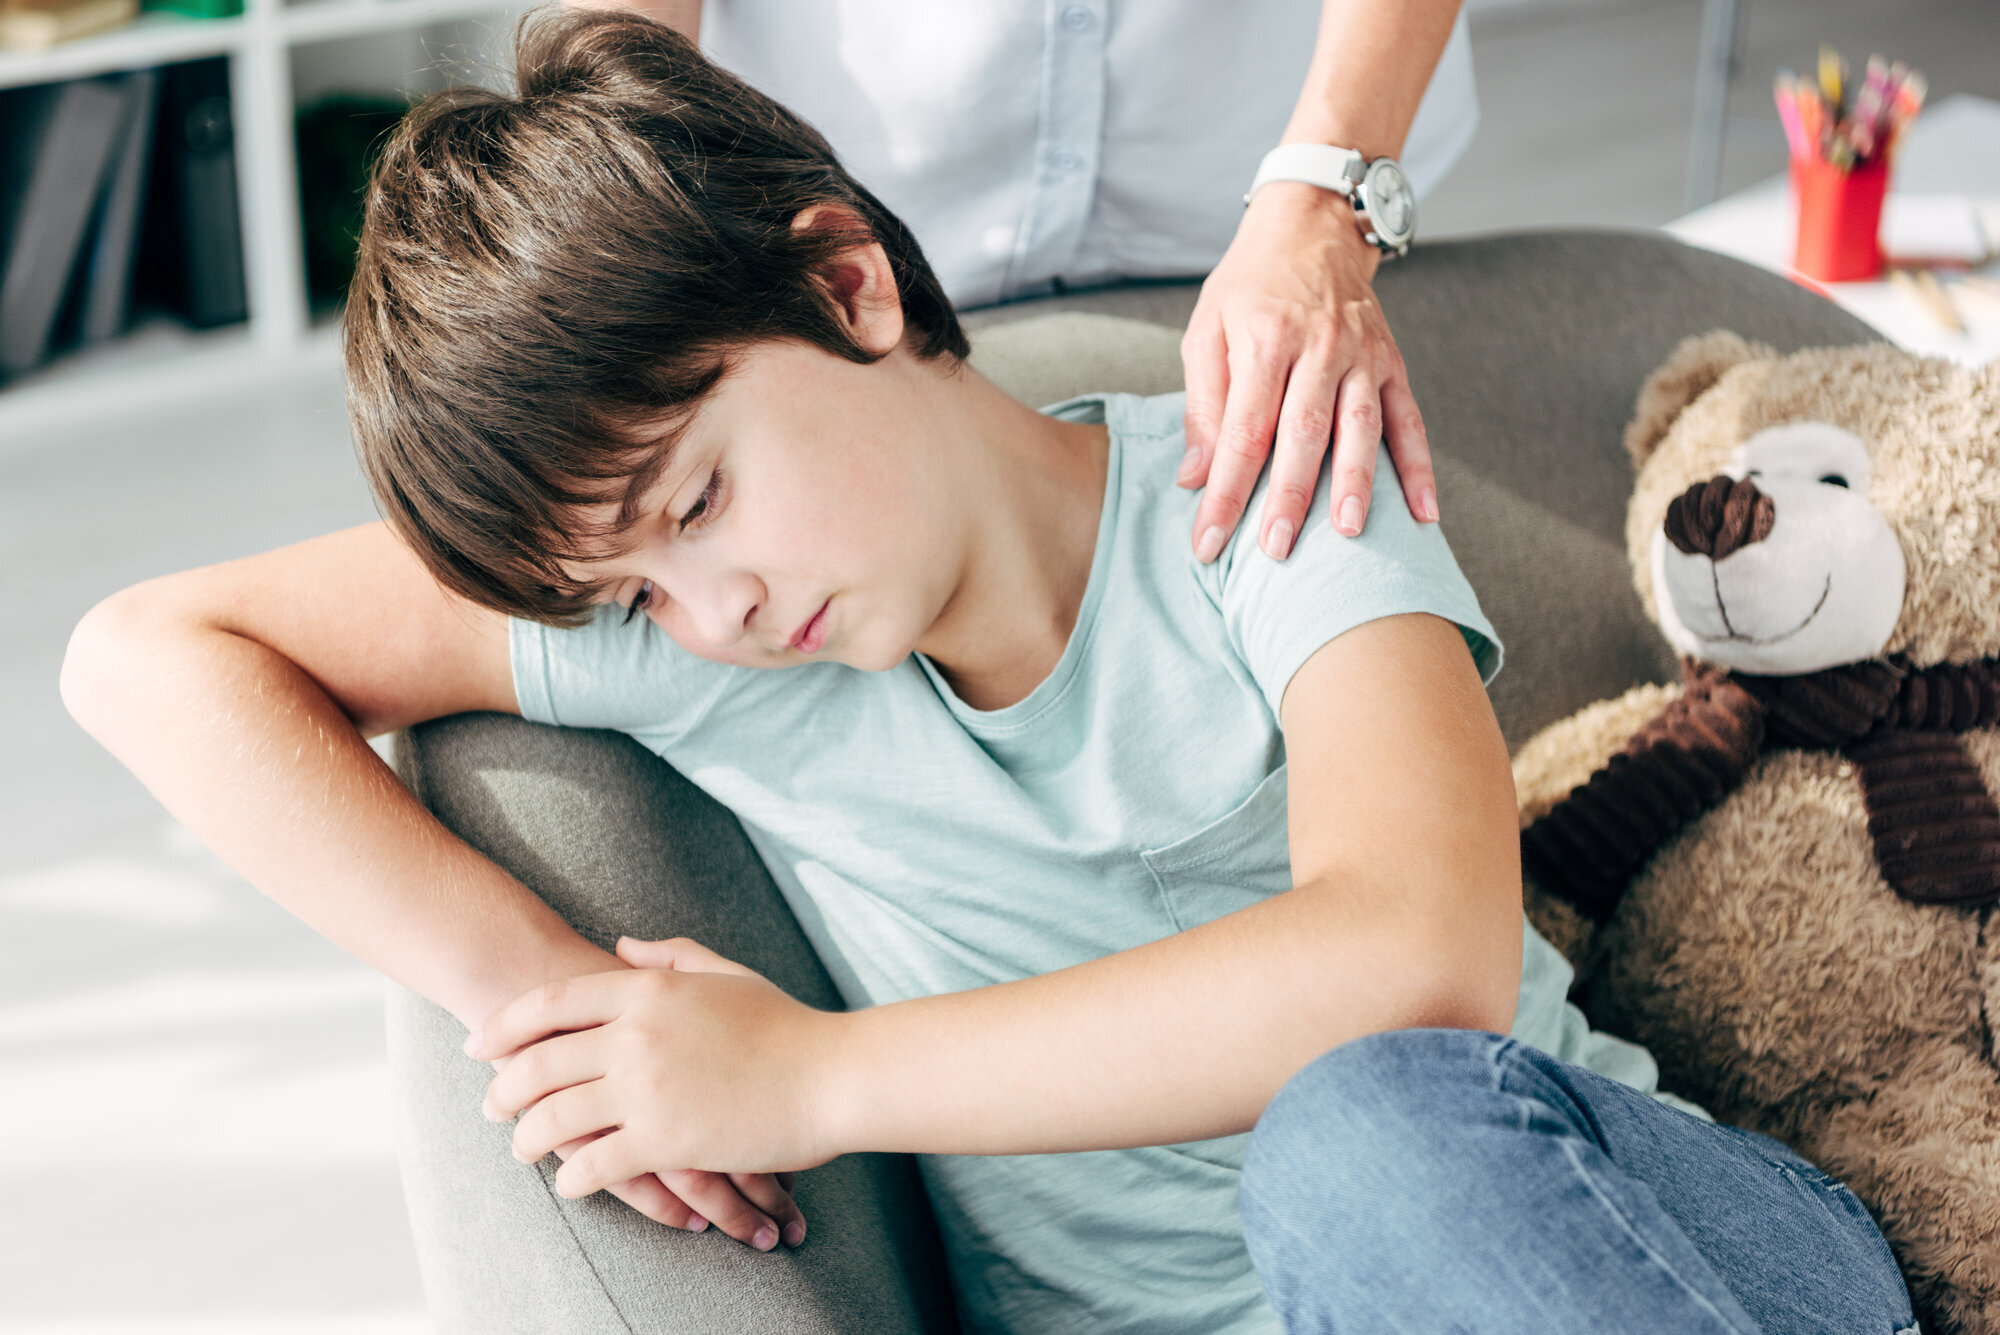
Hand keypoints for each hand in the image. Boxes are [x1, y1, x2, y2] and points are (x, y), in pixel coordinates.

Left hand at [468, 936, 841, 1247]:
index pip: (549, 1004)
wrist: (832, 1074)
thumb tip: (619, 945)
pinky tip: (572, 1184)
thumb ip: (669, 955)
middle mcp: (635, 1036)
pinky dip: (573, 1179)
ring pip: (553, 1119)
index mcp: (648, 989)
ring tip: (524, 1151)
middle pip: (537, 1064)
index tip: (478, 1045)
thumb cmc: (785, 1024)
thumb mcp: (726, 973)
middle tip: (492, 1109)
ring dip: (527, 1140)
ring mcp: (646, 1089)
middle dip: (503, 1091)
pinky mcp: (664, 1139)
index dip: (504, 1026)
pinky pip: (593, 1164)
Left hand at [1179, 182, 1436, 561]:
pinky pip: (1410, 421)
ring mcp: (1362, 355)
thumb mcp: (1206, 329)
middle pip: (1303, 433)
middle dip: (1288, 497)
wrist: (1311, 226)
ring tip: (1348, 534)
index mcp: (1265, 338)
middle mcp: (1319, 346)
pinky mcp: (1392, 362)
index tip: (1208, 541)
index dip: (1226, 490)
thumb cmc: (1249, 286)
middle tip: (1275, 551)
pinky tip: (1423, 514)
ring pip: (1360, 427)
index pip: (1243, 430)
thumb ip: (1202, 404)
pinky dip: (1419, 468)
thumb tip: (1195, 475)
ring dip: (1356, 483)